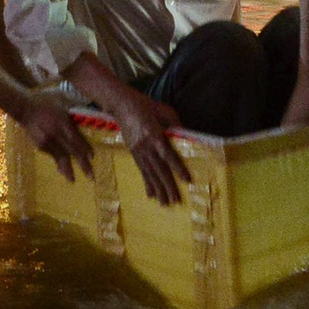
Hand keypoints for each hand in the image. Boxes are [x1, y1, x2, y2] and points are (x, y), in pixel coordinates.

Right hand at [16, 96, 92, 182]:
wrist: (23, 107)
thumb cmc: (45, 100)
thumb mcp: (62, 97)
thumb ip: (75, 105)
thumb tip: (90, 110)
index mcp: (63, 122)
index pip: (77, 139)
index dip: (85, 149)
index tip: (92, 157)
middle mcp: (56, 134)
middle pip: (71, 152)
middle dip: (82, 165)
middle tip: (91, 177)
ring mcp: (47, 141)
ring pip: (60, 157)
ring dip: (67, 169)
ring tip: (72, 180)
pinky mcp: (40, 145)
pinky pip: (52, 155)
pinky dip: (58, 162)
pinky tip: (62, 170)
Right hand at [107, 91, 187, 205]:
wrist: (121, 104)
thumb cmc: (144, 105)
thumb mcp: (163, 110)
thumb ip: (174, 123)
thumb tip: (184, 136)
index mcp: (154, 135)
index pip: (168, 155)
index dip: (178, 169)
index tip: (187, 180)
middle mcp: (145, 146)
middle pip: (159, 169)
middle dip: (168, 186)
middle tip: (175, 202)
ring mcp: (138, 150)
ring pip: (150, 173)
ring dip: (158, 190)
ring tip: (164, 203)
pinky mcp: (133, 152)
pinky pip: (141, 170)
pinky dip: (147, 183)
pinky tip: (150, 194)